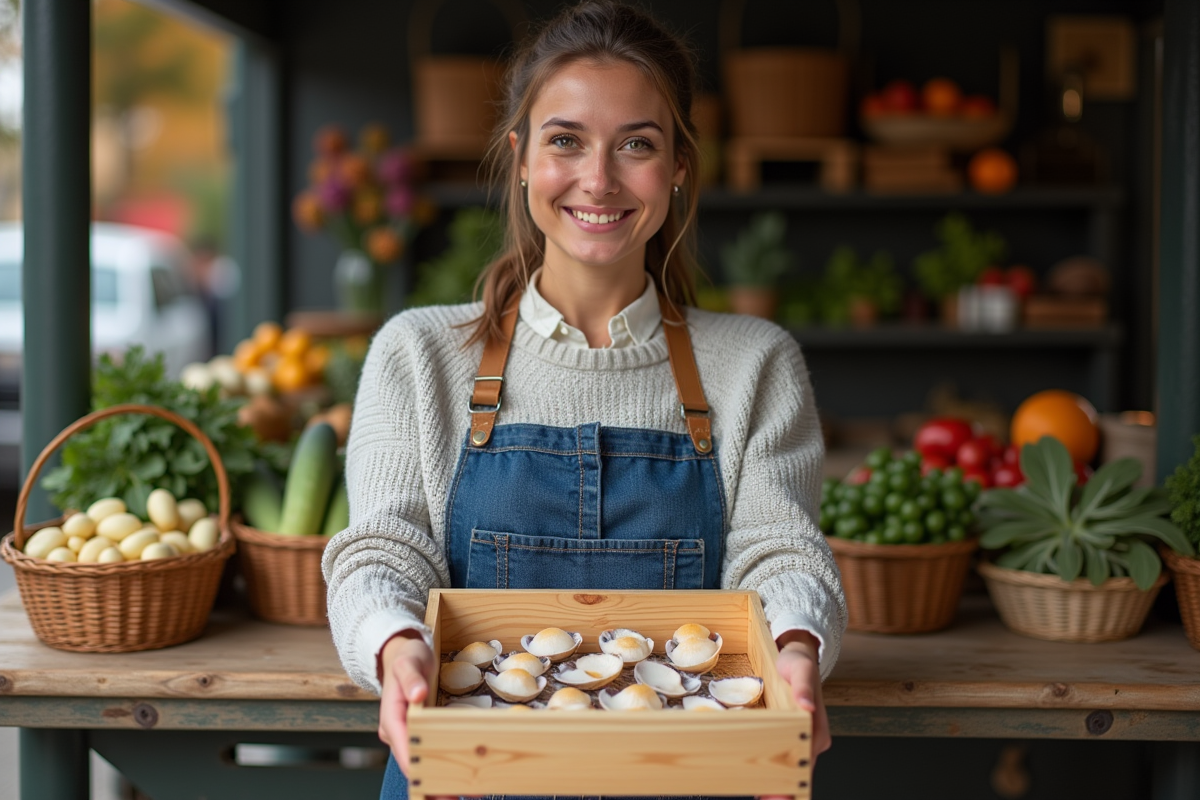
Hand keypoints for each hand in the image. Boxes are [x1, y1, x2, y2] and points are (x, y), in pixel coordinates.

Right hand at [377, 633, 478, 799]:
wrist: (404, 653)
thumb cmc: (407, 656)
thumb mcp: (409, 662)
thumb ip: (411, 678)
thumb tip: (417, 697)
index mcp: (391, 718)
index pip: (403, 749)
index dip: (419, 768)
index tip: (437, 782)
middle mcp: (396, 732)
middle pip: (413, 763)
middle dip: (434, 782)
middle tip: (459, 795)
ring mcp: (407, 734)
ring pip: (422, 762)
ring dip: (441, 779)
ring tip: (470, 791)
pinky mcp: (417, 733)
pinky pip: (429, 752)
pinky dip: (444, 764)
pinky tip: (464, 776)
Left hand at [759, 631, 829, 799]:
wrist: (797, 654)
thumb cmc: (799, 662)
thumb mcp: (800, 669)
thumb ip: (804, 687)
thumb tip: (807, 706)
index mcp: (817, 728)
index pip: (805, 763)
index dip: (793, 782)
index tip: (780, 797)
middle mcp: (812, 738)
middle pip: (798, 771)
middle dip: (784, 789)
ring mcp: (801, 737)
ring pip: (791, 766)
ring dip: (778, 783)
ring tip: (761, 796)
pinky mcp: (790, 734)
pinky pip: (782, 755)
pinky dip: (772, 768)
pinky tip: (759, 777)